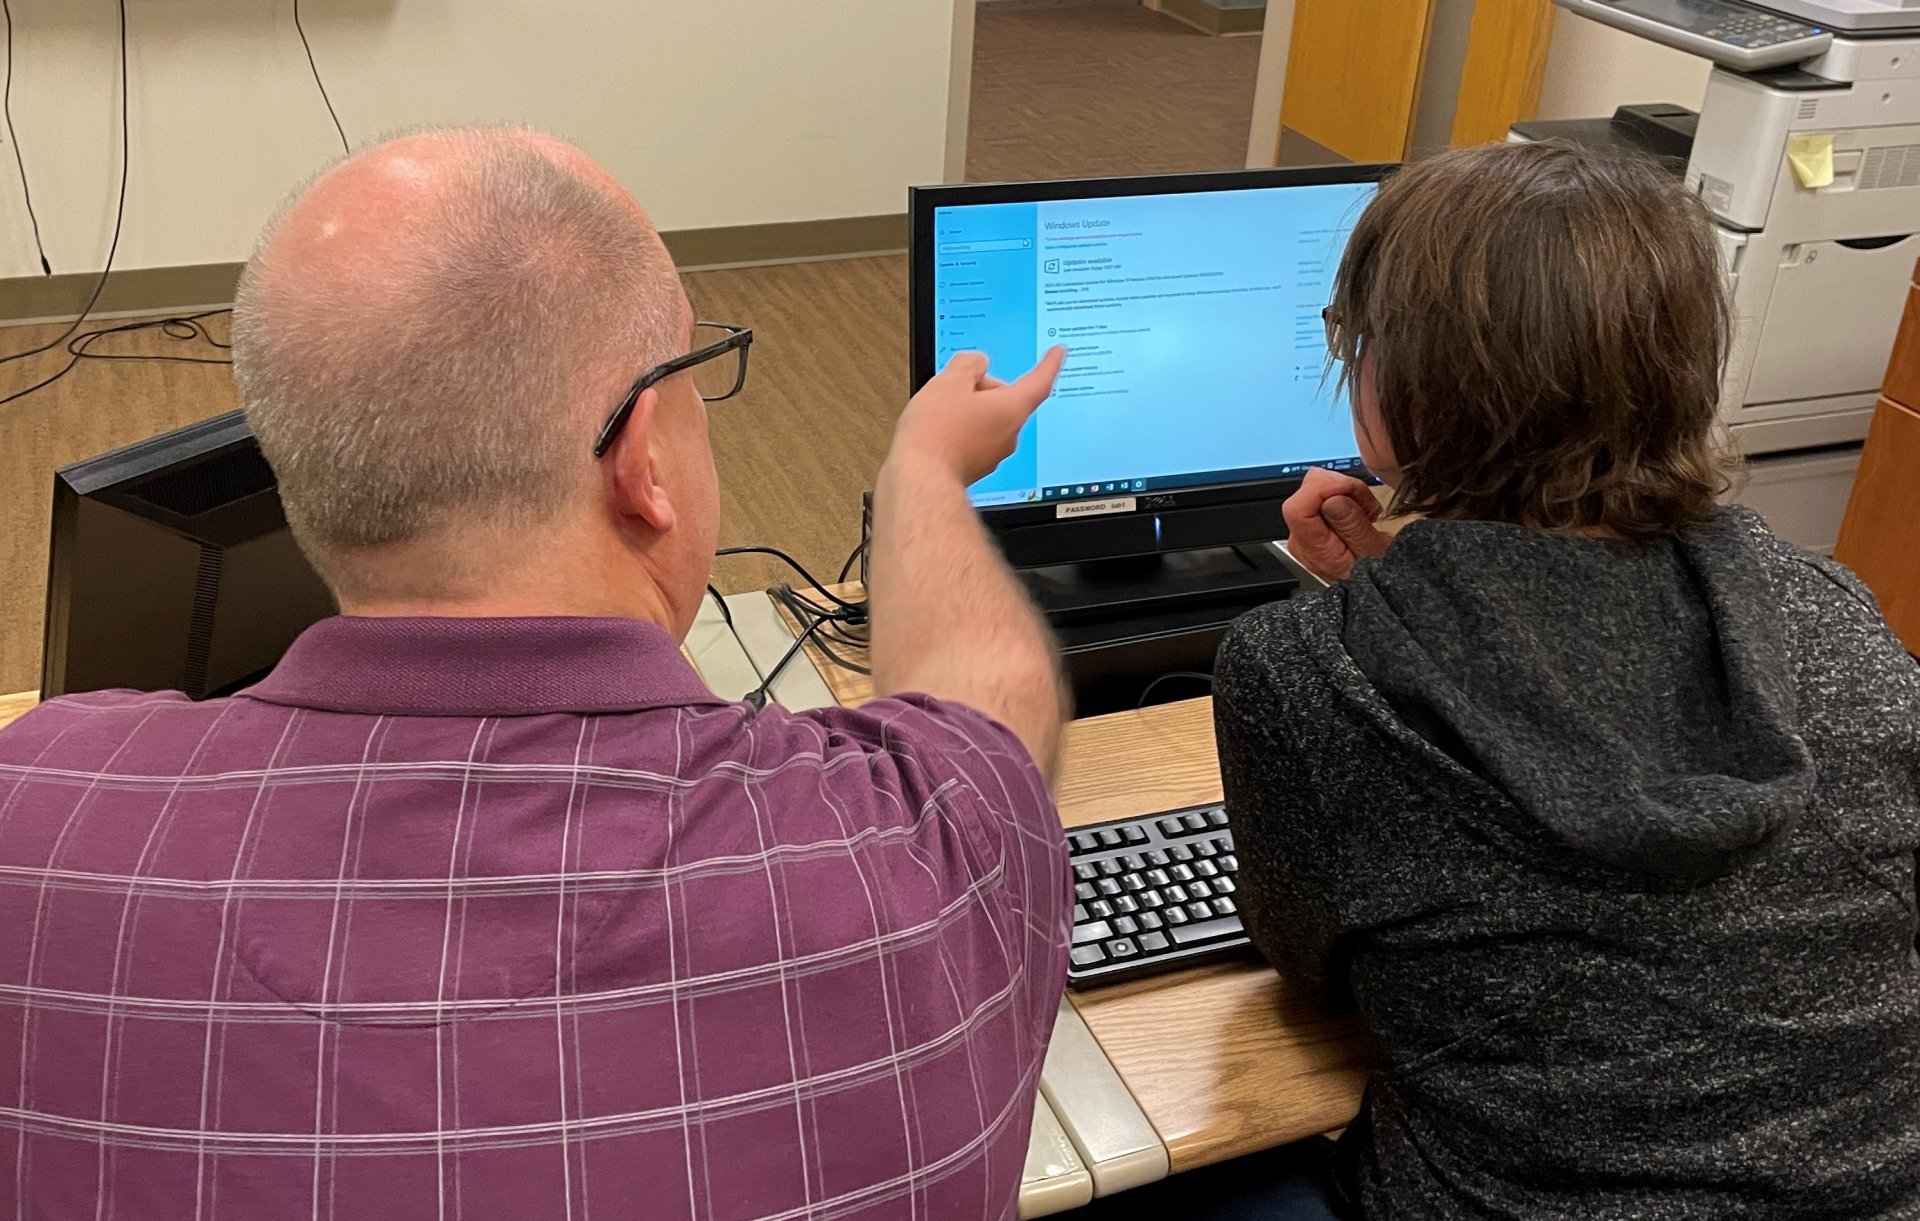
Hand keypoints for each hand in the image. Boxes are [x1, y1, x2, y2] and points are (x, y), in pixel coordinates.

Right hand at [890, 348, 1065, 484]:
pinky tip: (938, 431)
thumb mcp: (949, 381)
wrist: (919, 479)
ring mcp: (993, 454)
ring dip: (969, 411)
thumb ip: (969, 364)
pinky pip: (975, 439)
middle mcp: (1009, 435)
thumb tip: (976, 365)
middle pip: (1005, 400)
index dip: (1049, 363)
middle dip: (984, 388)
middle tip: (956, 387)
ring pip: (988, 420)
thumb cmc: (936, 434)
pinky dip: (960, 431)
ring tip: (940, 414)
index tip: (1058, 353)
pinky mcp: (975, 467)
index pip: (1040, 381)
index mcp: (1011, 410)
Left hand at [1283, 467, 1390, 582]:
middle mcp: (1302, 539)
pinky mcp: (1315, 522)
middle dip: (1342, 488)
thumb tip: (1332, 500)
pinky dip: (1346, 495)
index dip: (1326, 489)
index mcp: (1313, 550)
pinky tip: (1361, 513)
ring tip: (1368, 513)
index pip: (1297, 507)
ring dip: (1347, 491)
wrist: (1378, 585)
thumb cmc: (1379, 576)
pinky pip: (1324, 494)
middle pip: (1307, 491)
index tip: (1353, 491)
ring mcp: (1306, 530)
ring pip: (1317, 487)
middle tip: (1368, 506)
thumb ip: (1353, 527)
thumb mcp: (1376, 553)